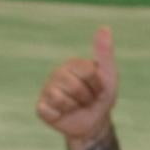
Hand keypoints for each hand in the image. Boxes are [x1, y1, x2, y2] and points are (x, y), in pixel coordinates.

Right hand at [36, 26, 120, 146]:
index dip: (97, 85)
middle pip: (74, 86)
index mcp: (72, 64)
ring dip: (74, 107)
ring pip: (61, 98)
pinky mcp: (41, 107)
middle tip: (86, 100)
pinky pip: (49, 110)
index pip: (87, 72)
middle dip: (86, 97)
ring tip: (75, 106)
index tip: (97, 88)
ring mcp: (47, 90)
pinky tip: (62, 114)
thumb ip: (104, 52)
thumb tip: (104, 27)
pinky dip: (60, 115)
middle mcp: (57, 74)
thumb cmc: (100, 97)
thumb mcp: (108, 74)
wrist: (94, 122)